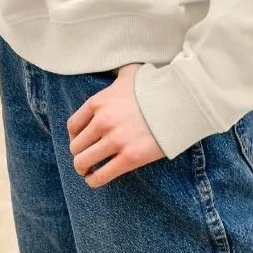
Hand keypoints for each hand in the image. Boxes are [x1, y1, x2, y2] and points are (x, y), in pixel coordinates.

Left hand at [66, 64, 165, 187]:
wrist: (179, 101)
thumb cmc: (154, 86)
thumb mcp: (130, 73)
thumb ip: (118, 75)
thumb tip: (116, 72)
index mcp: (98, 102)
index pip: (73, 126)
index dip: (75, 136)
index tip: (81, 141)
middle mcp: (102, 122)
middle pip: (75, 146)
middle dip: (80, 153)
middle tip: (88, 156)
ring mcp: (115, 140)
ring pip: (82, 163)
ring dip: (83, 169)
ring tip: (88, 170)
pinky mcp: (129, 158)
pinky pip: (101, 176)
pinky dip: (94, 180)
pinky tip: (96, 179)